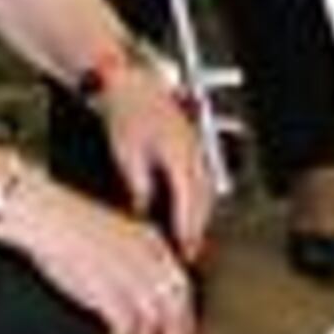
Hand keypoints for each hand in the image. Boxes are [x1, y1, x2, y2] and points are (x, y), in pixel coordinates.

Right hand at [5, 177, 197, 333]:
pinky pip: (127, 324)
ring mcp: (128, 273)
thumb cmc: (71, 227)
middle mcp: (147, 257)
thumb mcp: (116, 236)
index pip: (181, 284)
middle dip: (177, 333)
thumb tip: (148, 296)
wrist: (46, 215)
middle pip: (175, 304)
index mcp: (151, 241)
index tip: (184, 332)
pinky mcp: (107, 288)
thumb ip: (137, 262)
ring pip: (154, 318)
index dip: (185, 313)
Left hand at [94, 59, 217, 258]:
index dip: (187, 229)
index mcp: (180, 156)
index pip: (189, 202)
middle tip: (191, 251)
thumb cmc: (128, 113)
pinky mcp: (193, 141)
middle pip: (204, 199)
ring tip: (192, 234)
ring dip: (202, 213)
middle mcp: (194, 152)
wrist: (132, 82)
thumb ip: (139, 187)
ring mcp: (197, 145)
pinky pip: (203, 175)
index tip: (185, 250)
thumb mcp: (126, 155)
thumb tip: (142, 212)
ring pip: (207, 188)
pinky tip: (191, 204)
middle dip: (198, 227)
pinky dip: (200, 195)